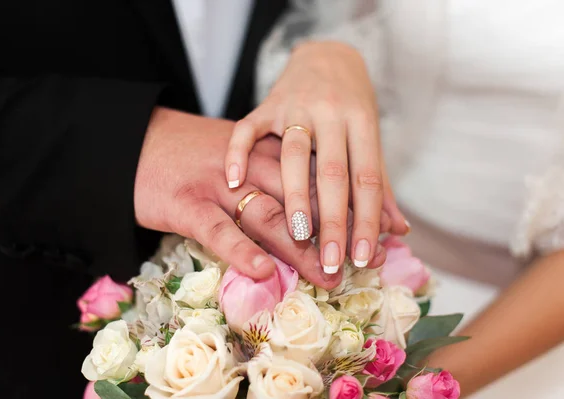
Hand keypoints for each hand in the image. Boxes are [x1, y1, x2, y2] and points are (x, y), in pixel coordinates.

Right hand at [134, 108, 384, 288]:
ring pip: (267, 214)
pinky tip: (262, 271)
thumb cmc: (196, 156)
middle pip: (302, 197)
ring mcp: (217, 183)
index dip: (353, 205)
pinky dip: (239, 250)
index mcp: (268, 150)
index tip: (383, 233)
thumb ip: (285, 176)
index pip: (320, 176)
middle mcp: (250, 164)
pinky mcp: (185, 202)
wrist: (137, 141)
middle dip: (337, 231)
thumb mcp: (245, 155)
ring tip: (327, 275)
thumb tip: (320, 208)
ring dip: (300, 248)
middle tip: (365, 261)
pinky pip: (216, 228)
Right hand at [225, 41, 407, 273]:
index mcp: (362, 123)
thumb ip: (381, 185)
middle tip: (330, 261)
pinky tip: (234, 182)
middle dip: (333, 220)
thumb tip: (399, 230)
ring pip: (294, 154)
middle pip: (333, 171)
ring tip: (298, 235)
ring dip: (295, 196)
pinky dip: (239, 152)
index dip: (367, 219)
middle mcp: (332, 113)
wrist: (326, 57)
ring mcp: (296, 106)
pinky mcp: (266, 103)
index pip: (367, 178)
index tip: (363, 257)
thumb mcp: (370, 138)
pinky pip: (248, 128)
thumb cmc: (351, 106)